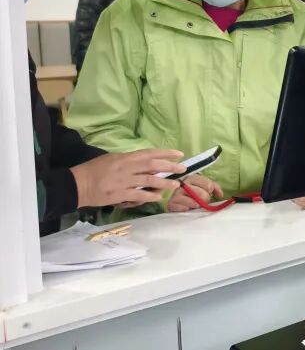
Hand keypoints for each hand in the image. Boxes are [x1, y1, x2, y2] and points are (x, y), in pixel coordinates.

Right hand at [70, 149, 184, 207]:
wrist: (77, 184)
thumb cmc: (93, 170)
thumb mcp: (111, 159)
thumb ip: (129, 160)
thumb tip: (146, 162)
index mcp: (124, 157)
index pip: (149, 153)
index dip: (165, 152)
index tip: (179, 153)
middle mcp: (126, 167)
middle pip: (153, 165)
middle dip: (170, 166)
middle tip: (183, 168)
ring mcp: (124, 181)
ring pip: (149, 180)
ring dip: (164, 182)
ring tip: (175, 184)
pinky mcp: (119, 194)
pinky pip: (139, 195)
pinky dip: (150, 196)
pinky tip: (158, 197)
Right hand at [166, 174, 223, 212]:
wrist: (170, 196)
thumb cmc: (190, 191)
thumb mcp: (201, 185)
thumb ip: (213, 186)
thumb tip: (220, 195)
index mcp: (192, 177)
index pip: (208, 185)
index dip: (210, 191)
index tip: (208, 193)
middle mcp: (183, 184)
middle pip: (203, 195)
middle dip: (205, 200)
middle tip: (201, 200)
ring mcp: (176, 194)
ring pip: (196, 203)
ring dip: (197, 205)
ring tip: (193, 203)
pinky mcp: (171, 204)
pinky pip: (186, 209)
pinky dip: (188, 209)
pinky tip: (186, 206)